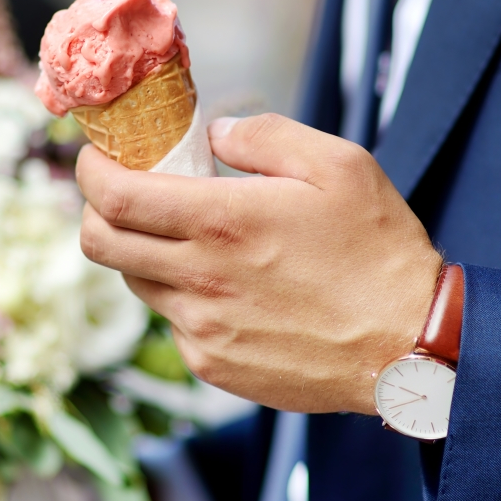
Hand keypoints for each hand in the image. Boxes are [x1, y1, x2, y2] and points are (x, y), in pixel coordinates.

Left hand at [76, 113, 442, 413]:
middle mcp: (200, 279)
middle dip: (96, 212)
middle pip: (100, 244)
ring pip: (137, 283)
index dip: (90, 171)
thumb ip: (265, 136)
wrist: (409, 347)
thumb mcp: (338, 166)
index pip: (113, 197)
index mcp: (222, 222)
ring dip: (145, 254)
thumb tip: (212, 135)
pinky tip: (232, 288)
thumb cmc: (378, 252)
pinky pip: (175, 324)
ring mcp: (203, 328)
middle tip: (122, 195)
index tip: (97, 158)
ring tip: (191, 239)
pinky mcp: (215, 365)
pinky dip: (186, 298)